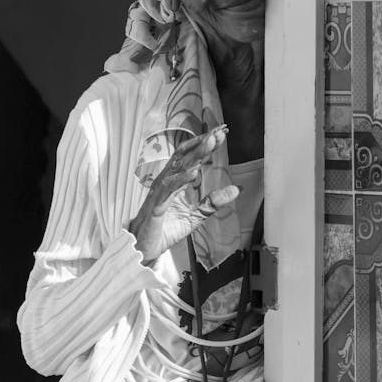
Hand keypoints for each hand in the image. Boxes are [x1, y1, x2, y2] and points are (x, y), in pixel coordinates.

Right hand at [129, 125, 236, 260]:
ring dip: (195, 155)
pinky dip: (181, 180)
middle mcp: (166, 182)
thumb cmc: (165, 230)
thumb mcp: (196, 215)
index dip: (204, 145)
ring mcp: (159, 192)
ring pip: (177, 168)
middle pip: (185, 157)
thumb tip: (236, 189)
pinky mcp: (156, 206)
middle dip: (202, 143)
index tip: (221, 134)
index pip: (190, 157)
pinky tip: (194, 173)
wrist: (145, 248)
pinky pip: (168, 189)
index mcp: (174, 182)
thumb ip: (213, 202)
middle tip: (218, 133)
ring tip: (210, 144)